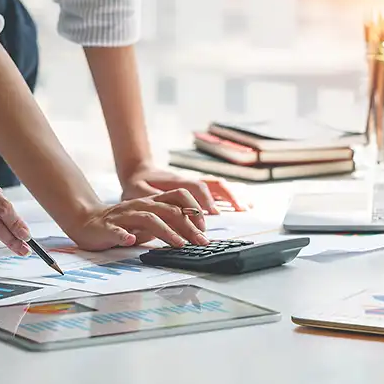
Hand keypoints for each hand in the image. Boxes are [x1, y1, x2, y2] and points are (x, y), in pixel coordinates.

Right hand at [68, 188, 209, 250]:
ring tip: (179, 244)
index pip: (178, 199)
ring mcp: (123, 215)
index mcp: (151, 203)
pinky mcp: (107, 227)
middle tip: (201, 241)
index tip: (205, 228)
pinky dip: (124, 235)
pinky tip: (131, 241)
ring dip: (166, 231)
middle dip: (187, 226)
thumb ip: (165, 224)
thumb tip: (191, 234)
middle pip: (168, 210)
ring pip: (148, 218)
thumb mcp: (147, 222)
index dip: (194, 210)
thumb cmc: (121, 223)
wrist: (85, 219)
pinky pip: (116, 230)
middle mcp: (140, 206)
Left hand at [121, 164, 245, 213]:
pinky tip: (241, 203)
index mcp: (174, 182)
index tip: (214, 212)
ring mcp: (194, 183)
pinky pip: (217, 189)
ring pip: (219, 185)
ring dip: (233, 194)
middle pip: (214, 183)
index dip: (205, 199)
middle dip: (228, 196)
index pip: (195, 187)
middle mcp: (188, 180)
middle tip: (240, 210)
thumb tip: (160, 207)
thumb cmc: (136, 184)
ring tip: (248, 206)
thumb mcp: (135, 190)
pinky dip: (231, 195)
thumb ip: (147, 198)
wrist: (137, 170)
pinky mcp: (196, 188)